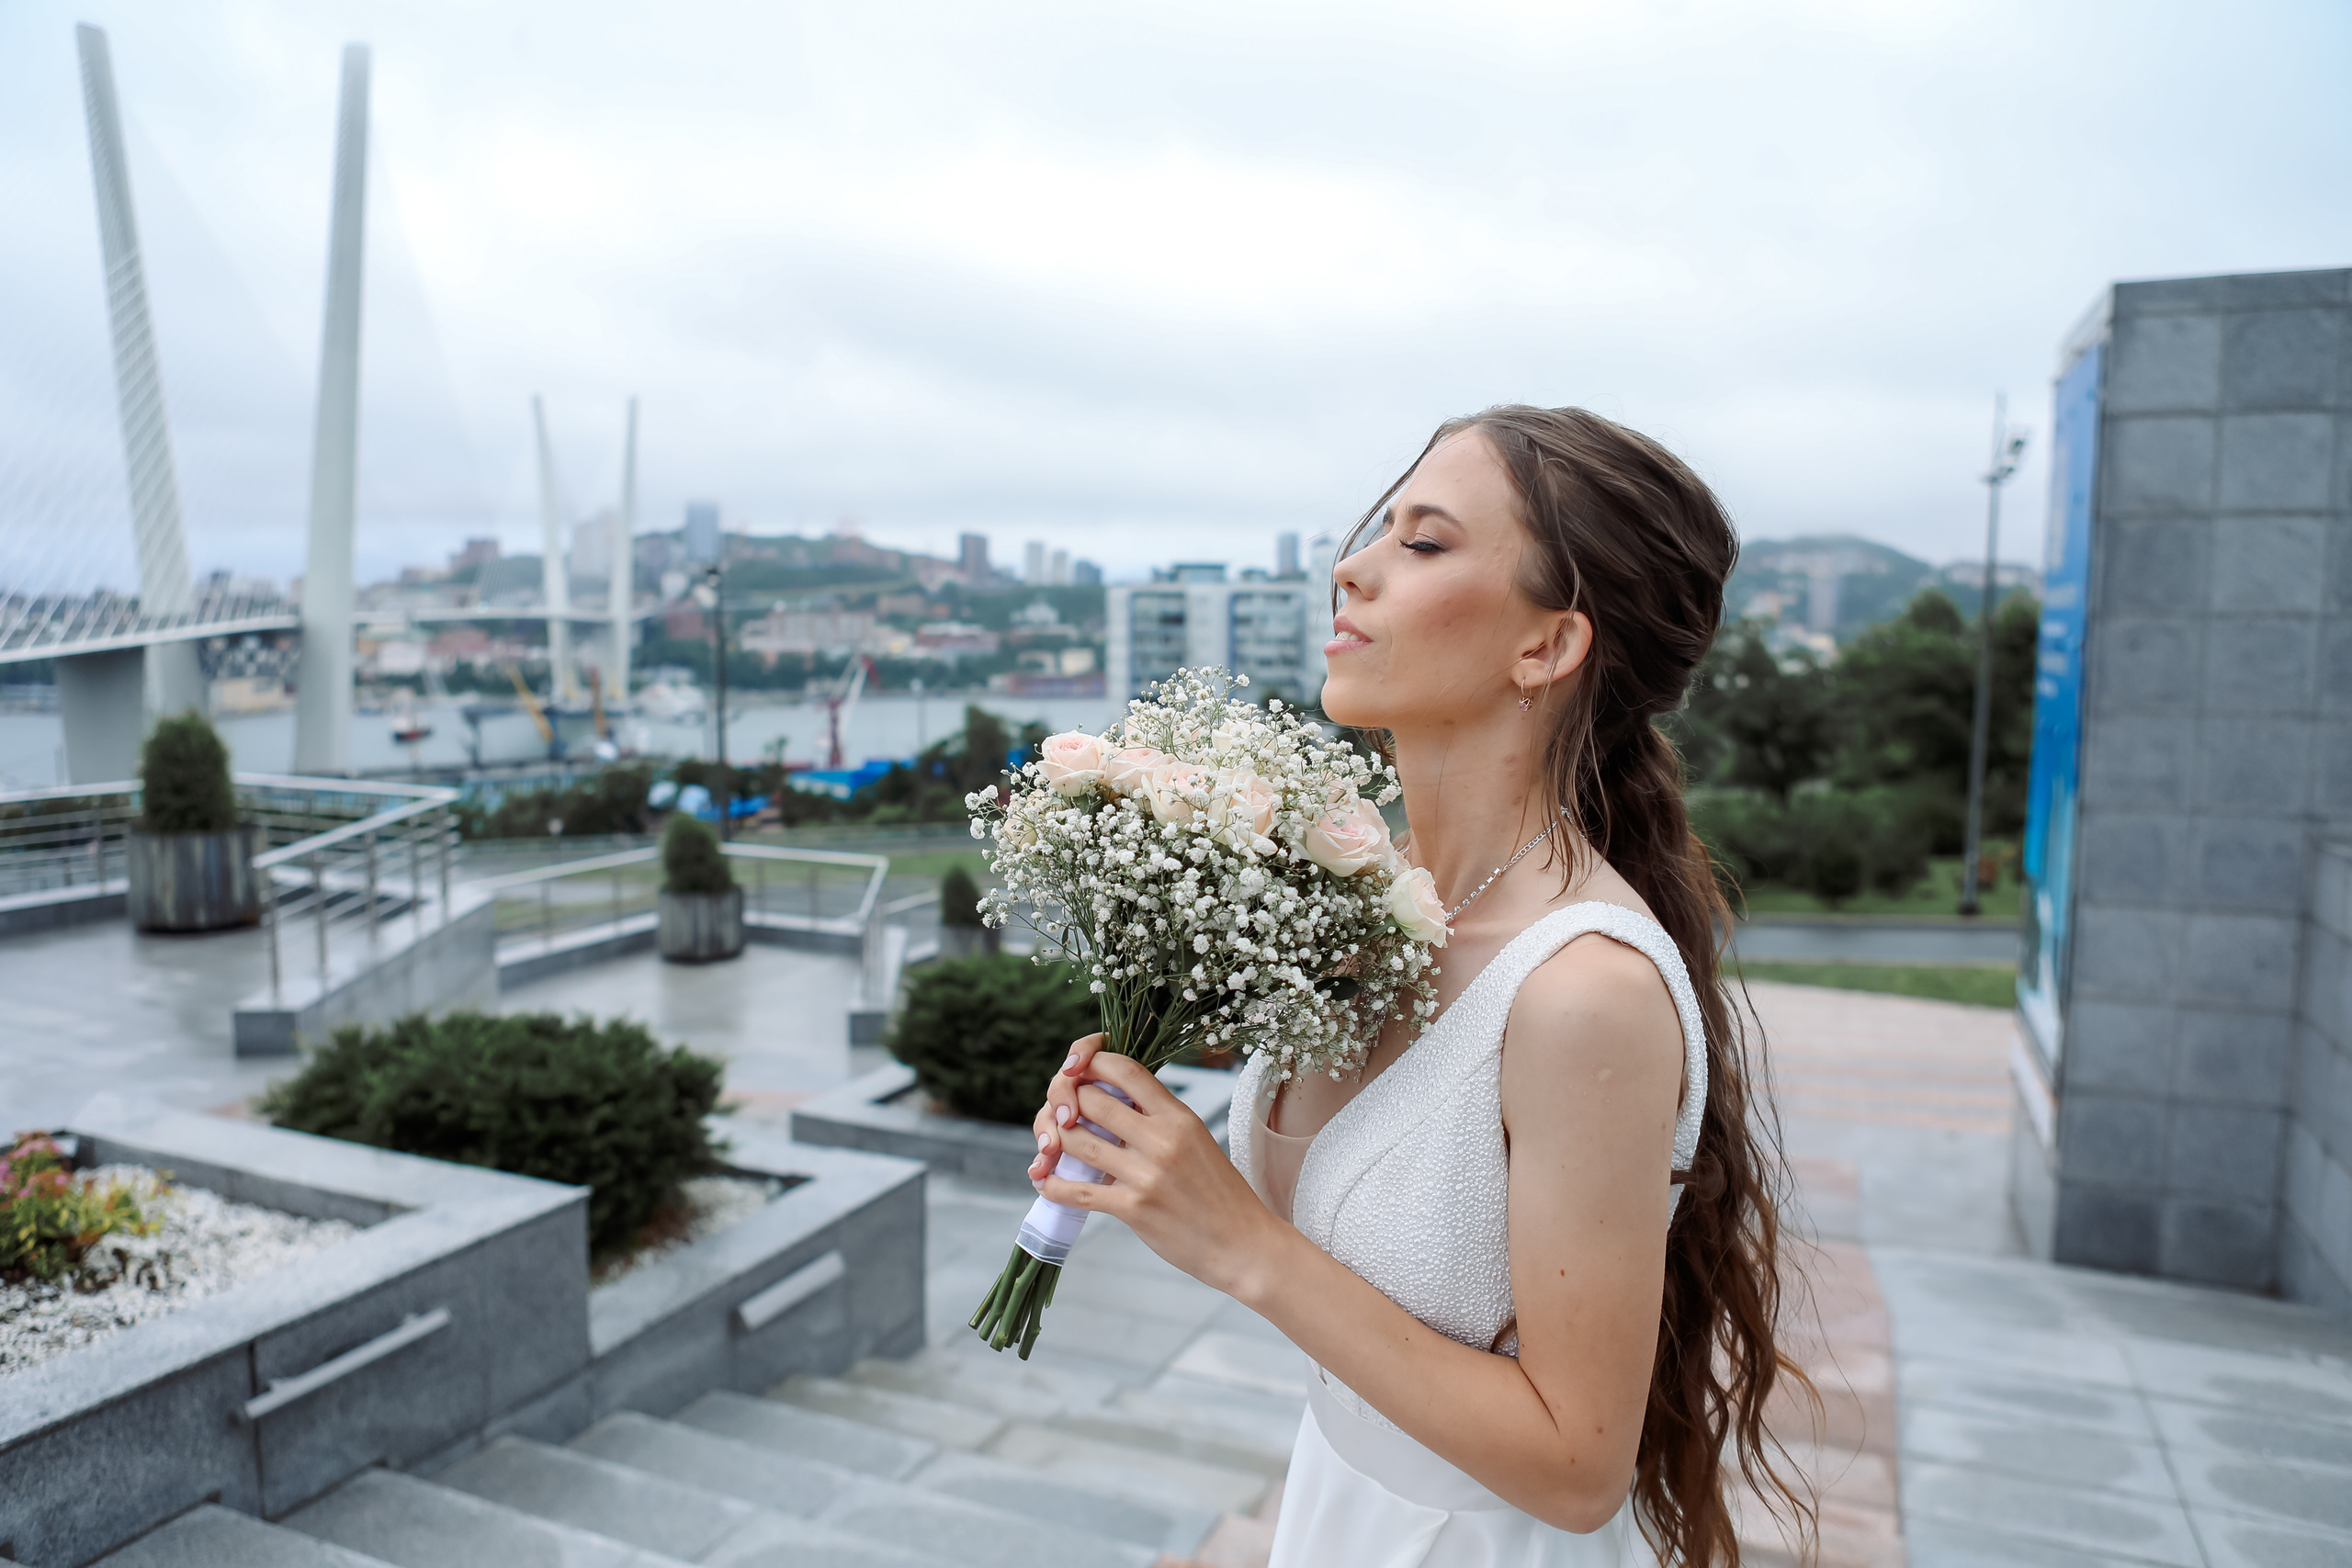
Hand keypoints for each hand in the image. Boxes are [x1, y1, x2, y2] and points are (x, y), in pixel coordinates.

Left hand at [1027, 1045, 1283, 1296]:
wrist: (1243, 1244)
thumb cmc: (1219, 1193)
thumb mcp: (1196, 1140)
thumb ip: (1157, 1118)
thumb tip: (1112, 1099)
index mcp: (1179, 1116)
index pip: (1125, 1069)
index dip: (1091, 1062)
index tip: (1077, 1071)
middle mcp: (1161, 1139)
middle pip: (1091, 1099)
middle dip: (1065, 1102)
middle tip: (1058, 1114)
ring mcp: (1146, 1174)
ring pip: (1076, 1140)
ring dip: (1055, 1140)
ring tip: (1052, 1145)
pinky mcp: (1133, 1209)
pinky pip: (1075, 1190)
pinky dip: (1052, 1183)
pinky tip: (1045, 1180)